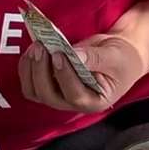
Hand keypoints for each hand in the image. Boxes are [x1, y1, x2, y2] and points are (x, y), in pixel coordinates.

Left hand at [18, 34, 145, 113]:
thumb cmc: (121, 58)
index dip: (63, 75)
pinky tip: (31, 50)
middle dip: (41, 71)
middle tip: (41, 47)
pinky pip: (31, 82)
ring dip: (30, 70)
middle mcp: (74, 102)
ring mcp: (60, 94)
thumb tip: (73, 55)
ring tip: (35, 47)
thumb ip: (94, 57)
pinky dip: (27, 67)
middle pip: (49, 95)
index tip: (58, 54)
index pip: (74, 94)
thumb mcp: (114, 56)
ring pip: (35, 92)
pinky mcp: (50, 83)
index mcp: (94, 101)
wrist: (118, 54)